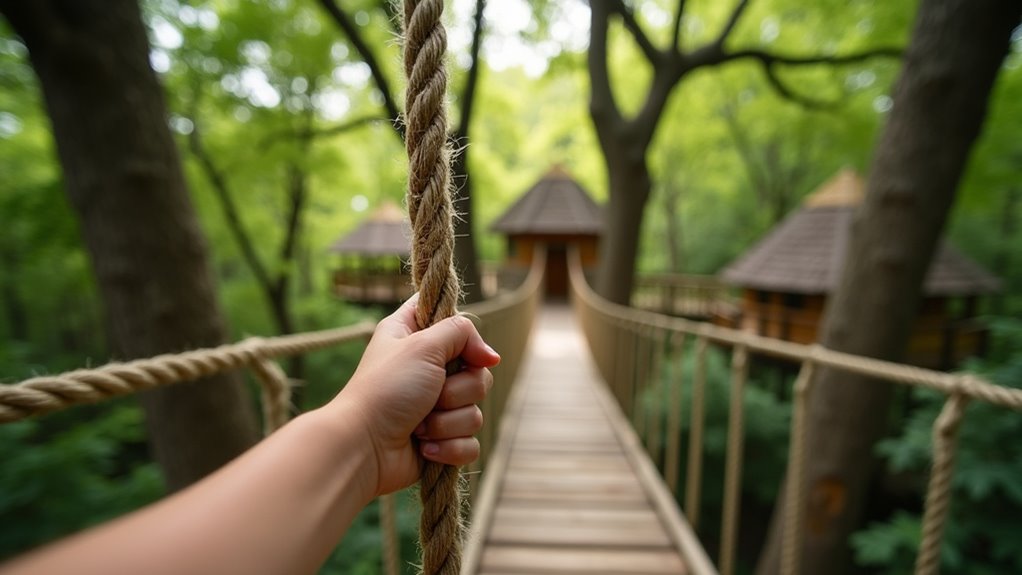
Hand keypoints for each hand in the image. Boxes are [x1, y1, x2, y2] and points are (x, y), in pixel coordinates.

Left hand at [330, 294, 499, 495]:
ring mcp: (435, 408)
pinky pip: (470, 443)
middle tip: (432, 394)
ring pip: (475, 411)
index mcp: (414, 336)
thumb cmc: (387, 389)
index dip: (463, 334)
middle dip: (459, 390)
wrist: (364, 448)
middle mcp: (427, 369)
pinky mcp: (441, 440)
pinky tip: (425, 448)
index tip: (466, 351)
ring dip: (448, 422)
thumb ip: (461, 333)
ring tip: (420, 426)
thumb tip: (492, 357)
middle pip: (477, 372)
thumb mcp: (423, 345)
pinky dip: (449, 447)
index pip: (450, 318)